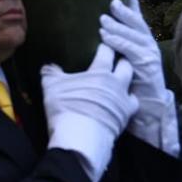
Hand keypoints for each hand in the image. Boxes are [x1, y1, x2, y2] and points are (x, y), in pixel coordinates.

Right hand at [40, 44, 137, 181]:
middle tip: (117, 59)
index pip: (107, 52)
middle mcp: (116, 84)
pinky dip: (127, 104)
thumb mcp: (52, 86)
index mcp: (100, 72)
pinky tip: (120, 105)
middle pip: (126, 67)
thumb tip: (49, 66)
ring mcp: (123, 103)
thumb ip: (51, 73)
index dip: (105, 46)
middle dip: (123, 61)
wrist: (81, 138)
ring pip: (132, 87)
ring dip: (128, 84)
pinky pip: (131, 107)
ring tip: (122, 84)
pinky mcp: (125, 120)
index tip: (103, 42)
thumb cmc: (66, 106)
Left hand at [99, 0, 165, 99]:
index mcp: (142, 39)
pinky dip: (118, 42)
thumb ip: (116, 43)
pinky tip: (105, 37)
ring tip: (102, 20)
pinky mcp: (147, 64)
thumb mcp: (122, 57)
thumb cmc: (131, 80)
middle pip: (136, 21)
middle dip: (124, 10)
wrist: (148, 103)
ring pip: (132, 34)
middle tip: (111, 2)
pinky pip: (130, 49)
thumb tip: (99, 28)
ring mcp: (149, 53)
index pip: (137, 15)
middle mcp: (148, 43)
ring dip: (117, 26)